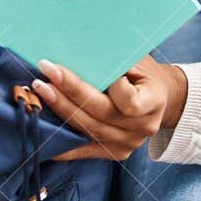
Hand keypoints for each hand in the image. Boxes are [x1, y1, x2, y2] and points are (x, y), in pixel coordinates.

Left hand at [36, 55, 188, 161]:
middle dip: (71, 91)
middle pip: (101, 112)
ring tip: (40, 90)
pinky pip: (83, 150)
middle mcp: (143, 126)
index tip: (95, 66)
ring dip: (61, 109)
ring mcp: (128, 144)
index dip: (112, 88)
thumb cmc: (143, 73)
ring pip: (89, 129)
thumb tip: (75, 47)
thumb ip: (114, 59)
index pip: (130, 101)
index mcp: (154, 100)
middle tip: (47, 72)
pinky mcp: (113, 153)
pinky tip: (43, 128)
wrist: (160, 100)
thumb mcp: (137, 60)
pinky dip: (62, 141)